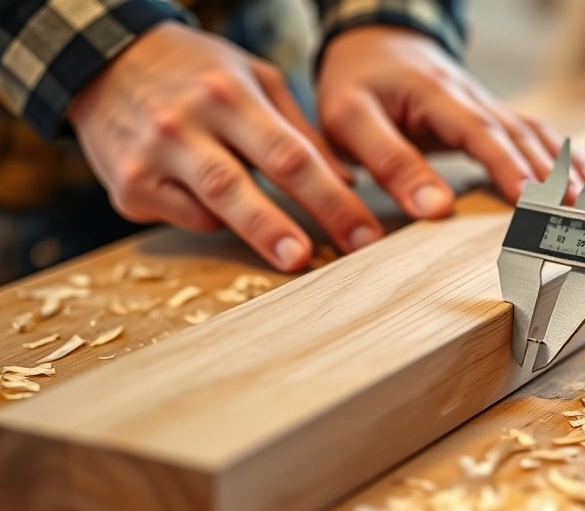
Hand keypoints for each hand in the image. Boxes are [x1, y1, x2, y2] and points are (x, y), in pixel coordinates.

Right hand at [67, 22, 382, 271]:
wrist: (109, 62)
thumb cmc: (200, 74)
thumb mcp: (256, 79)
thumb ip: (301, 130)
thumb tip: (347, 182)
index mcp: (228, 94)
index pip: (289, 154)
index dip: (329, 199)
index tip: (362, 233)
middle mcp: (184, 123)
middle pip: (240, 184)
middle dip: (280, 228)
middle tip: (314, 260)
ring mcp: (151, 158)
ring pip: (208, 206)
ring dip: (254, 234)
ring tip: (288, 256)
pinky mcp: (129, 189)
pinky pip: (186, 218)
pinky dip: (214, 219)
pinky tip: (219, 204)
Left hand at [316, 26, 584, 217]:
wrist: (374, 43)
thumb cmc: (356, 84)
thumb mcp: (349, 119)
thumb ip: (388, 161)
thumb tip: (433, 209)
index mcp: (434, 93)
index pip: (478, 130)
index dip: (504, 164)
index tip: (525, 199)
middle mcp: (469, 96)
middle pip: (516, 134)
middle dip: (545, 173)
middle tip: (566, 212)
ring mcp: (485, 104)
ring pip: (531, 133)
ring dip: (559, 166)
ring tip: (580, 203)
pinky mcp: (491, 114)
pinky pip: (532, 132)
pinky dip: (560, 155)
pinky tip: (580, 179)